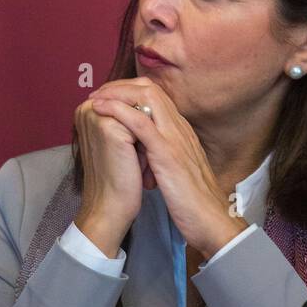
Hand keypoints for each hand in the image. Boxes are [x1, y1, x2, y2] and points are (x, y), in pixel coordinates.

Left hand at [87, 78, 248, 260]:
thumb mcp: (178, 169)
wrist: (211, 220)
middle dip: (121, 86)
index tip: (109, 98)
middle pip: (151, 89)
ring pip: (147, 97)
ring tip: (95, 98)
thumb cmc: (192, 201)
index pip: (156, 96)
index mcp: (181, 131)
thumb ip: (165, 154)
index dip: (130, 91)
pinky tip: (101, 110)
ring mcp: (174, 137)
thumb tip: (144, 151)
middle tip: (98, 93)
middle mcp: (179, 127)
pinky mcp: (167, 152)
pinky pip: (141, 121)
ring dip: (117, 92)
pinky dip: (118, 110)